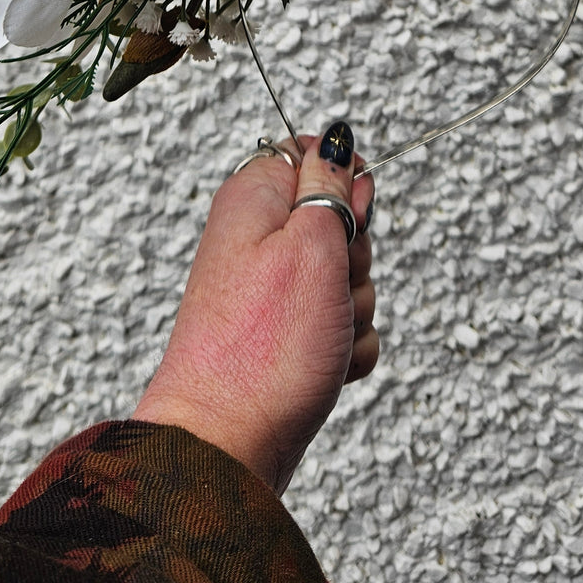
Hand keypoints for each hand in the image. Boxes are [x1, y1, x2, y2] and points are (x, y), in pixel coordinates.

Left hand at [132, 127, 376, 495]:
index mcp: (255, 198)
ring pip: (350, 281)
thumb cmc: (264, 347)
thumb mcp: (310, 245)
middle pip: (344, 223)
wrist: (227, 445)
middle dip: (355, 260)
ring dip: (353, 312)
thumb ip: (332, 186)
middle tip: (327, 289)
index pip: (317, 155)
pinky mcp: (288, 337)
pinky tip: (324, 368)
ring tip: (320, 337)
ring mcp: (275, 292)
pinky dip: (345, 349)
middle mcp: (261, 239)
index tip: (344, 219)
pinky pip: (344, 329)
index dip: (345, 185)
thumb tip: (338, 136)